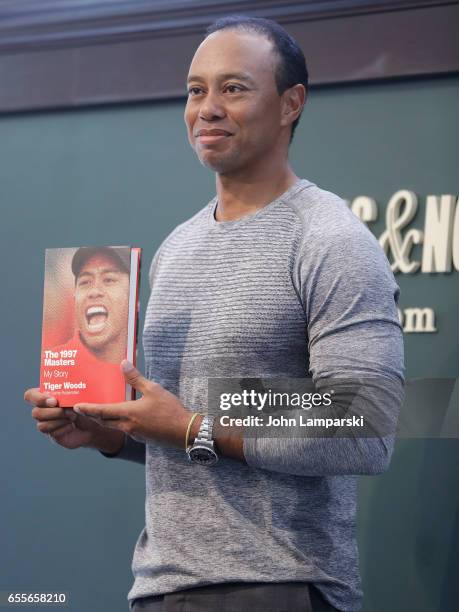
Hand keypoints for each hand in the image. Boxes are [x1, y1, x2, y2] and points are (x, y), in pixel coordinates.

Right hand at [24, 388, 117, 449]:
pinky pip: (51, 433)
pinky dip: (63, 428)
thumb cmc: (87, 403)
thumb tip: (82, 374)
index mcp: (46, 396)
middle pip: (35, 413)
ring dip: (58, 420)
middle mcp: (43, 410)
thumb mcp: (83, 393)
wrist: (94, 422)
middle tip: (69, 410)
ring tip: (73, 417)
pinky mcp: (53, 434)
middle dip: (53, 412)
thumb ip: (77, 386)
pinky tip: (73, 425)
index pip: (30, 396)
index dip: (38, 398)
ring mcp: (47, 423)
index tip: (54, 400)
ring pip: (41, 424)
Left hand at [73, 361, 191, 448]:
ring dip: (104, 419)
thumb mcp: (154, 389)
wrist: (184, 432)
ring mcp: (134, 433)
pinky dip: (118, 422)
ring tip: (99, 410)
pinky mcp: (141, 436)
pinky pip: (124, 429)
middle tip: (81, 410)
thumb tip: (123, 364)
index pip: (101, 411)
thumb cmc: (170, 410)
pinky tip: (123, 416)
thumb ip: (136, 378)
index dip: (87, 409)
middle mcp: (127, 426)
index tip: (76, 407)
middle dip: (91, 415)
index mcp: (128, 413)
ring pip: (113, 426)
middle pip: (103, 421)